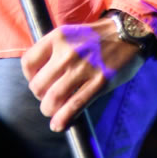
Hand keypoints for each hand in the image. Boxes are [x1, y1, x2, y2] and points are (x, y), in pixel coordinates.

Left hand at [21, 20, 141, 132]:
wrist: (128, 33)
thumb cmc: (97, 36)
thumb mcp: (70, 34)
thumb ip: (54, 51)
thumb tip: (39, 76)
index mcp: (58, 37)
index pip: (28, 62)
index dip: (30, 77)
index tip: (37, 81)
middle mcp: (67, 52)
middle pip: (38, 86)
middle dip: (40, 97)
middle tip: (48, 97)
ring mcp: (83, 68)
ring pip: (53, 99)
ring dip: (50, 110)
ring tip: (54, 111)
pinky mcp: (99, 82)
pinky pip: (74, 106)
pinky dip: (64, 119)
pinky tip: (59, 124)